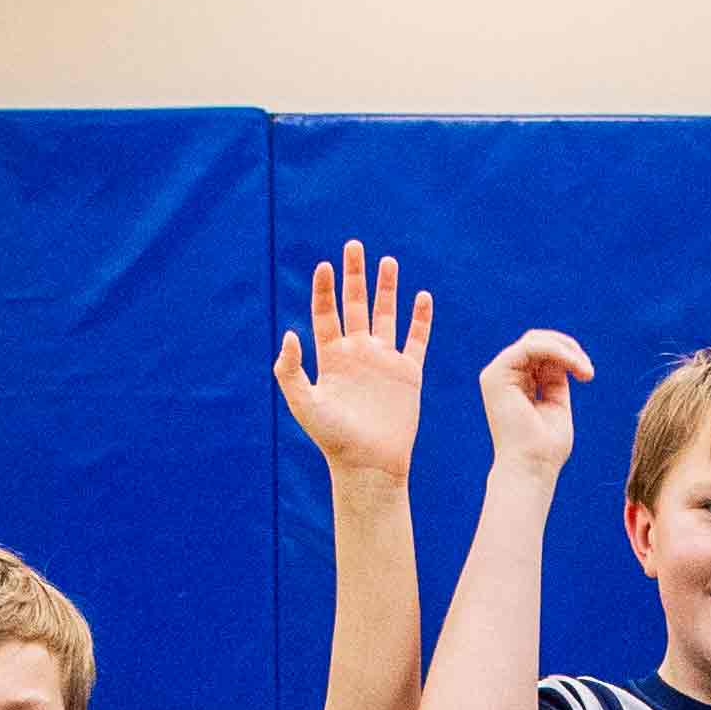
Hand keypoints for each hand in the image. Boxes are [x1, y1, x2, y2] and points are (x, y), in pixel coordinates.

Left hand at [274, 242, 433, 484]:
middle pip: (356, 304)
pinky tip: (422, 297)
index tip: (324, 265)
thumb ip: (290, 370)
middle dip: (355, 275)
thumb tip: (289, 334)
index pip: (326, 313)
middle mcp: (357, 353)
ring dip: (387, 289)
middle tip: (354, 245)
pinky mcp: (409, 373)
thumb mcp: (304, 404)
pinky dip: (421, 318)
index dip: (325, 288)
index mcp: (331, 357)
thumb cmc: (333, 439)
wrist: (369, 464)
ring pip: (386, 315)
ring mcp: (384, 361)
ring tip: (388, 262)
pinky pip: (417, 339)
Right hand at [479, 326, 591, 477]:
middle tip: (588, 372)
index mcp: (516, 384)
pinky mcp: (496, 375)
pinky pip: (530, 347)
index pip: (541, 353)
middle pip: (538, 341)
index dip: (567, 355)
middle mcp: (504, 377)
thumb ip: (555, 378)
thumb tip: (564, 355)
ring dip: (566, 351)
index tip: (588, 375)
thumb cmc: (546, 448)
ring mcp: (497, 374)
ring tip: (585, 371)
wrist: (533, 468)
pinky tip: (574, 365)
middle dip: (568, 349)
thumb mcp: (556, 403)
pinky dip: (556, 352)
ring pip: (535, 340)